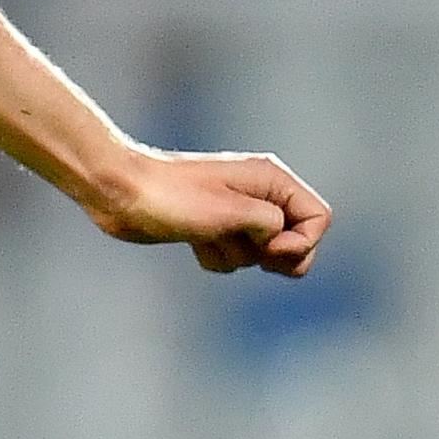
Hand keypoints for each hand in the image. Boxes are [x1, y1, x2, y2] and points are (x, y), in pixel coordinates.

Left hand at [87, 145, 330, 277]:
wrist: (119, 194)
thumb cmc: (172, 198)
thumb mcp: (233, 212)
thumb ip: (273, 226)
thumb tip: (281, 241)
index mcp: (270, 180)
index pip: (318, 218)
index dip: (301, 242)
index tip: (268, 247)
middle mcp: (258, 195)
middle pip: (296, 242)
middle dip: (271, 256)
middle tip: (239, 243)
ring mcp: (236, 213)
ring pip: (262, 255)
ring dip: (236, 255)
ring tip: (206, 235)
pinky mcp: (213, 229)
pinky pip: (233, 259)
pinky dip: (216, 258)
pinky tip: (193, 243)